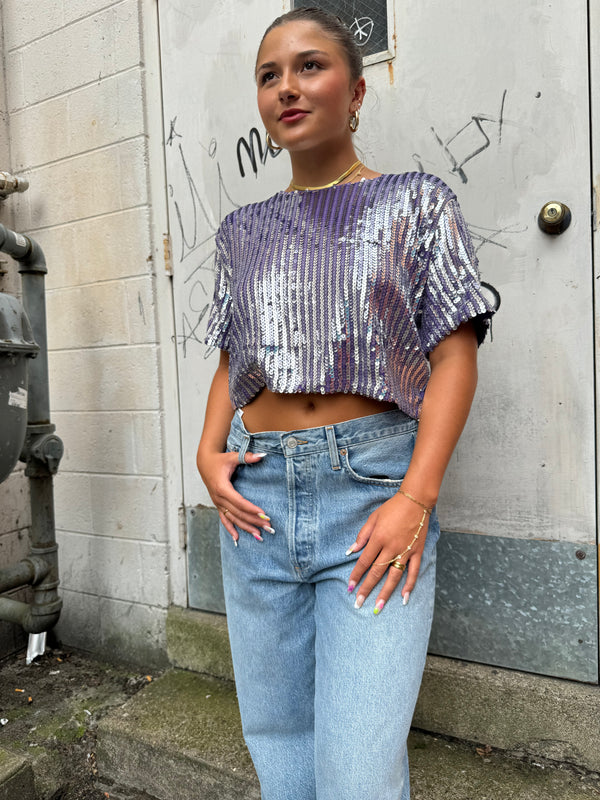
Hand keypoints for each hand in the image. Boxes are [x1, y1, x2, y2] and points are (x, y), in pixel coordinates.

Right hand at [196, 449, 271, 543]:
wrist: (205, 463)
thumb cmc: (219, 460)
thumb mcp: (232, 457)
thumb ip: (247, 457)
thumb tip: (262, 456)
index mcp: (222, 488)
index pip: (239, 502)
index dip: (252, 509)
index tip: (264, 514)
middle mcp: (219, 498)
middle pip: (238, 513)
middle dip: (253, 521)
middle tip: (268, 527)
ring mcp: (218, 503)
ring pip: (233, 519)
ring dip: (246, 527)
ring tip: (259, 535)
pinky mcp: (218, 505)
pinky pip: (224, 520)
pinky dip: (230, 529)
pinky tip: (237, 538)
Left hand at [346, 492, 429, 611]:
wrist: (415, 501)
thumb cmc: (392, 508)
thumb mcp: (373, 518)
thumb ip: (362, 536)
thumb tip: (350, 551)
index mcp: (378, 538)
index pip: (364, 561)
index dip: (356, 575)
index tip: (350, 588)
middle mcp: (391, 547)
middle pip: (377, 573)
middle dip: (367, 589)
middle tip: (359, 603)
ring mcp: (406, 551)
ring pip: (394, 576)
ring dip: (386, 593)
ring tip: (378, 606)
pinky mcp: (417, 552)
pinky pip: (413, 572)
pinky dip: (409, 585)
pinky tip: (404, 597)